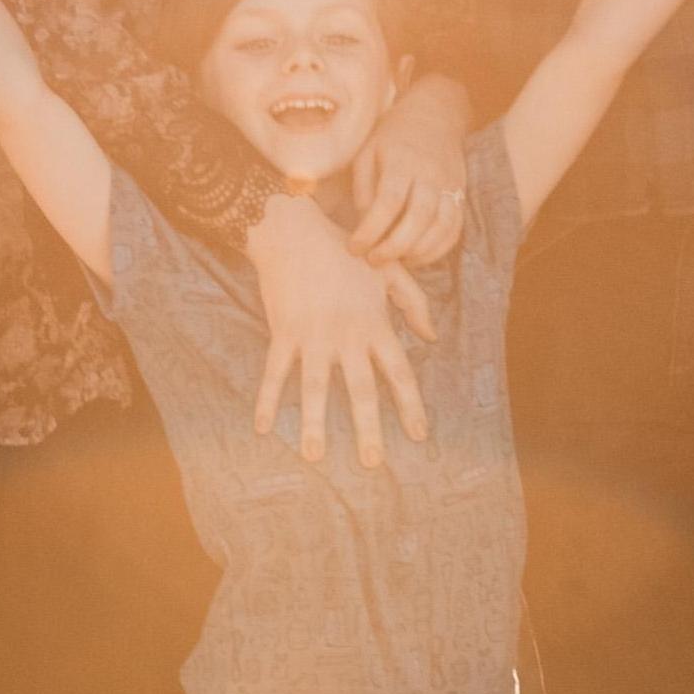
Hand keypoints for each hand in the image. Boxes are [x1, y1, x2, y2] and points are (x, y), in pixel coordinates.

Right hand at [248, 191, 433, 467]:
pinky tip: (262, 427)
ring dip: (314, 423)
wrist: (294, 229)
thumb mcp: (389, 271)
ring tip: (314, 456)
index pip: (398, 372)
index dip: (410, 405)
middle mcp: (346, 334)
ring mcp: (312, 335)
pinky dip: (267, 399)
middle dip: (367, 428)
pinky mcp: (283, 331)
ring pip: (315, 387)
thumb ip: (414, 304)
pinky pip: (275, 372)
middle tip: (372, 463)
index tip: (418, 435)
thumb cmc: (345, 249)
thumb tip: (431, 339)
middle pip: (360, 389)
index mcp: (374, 323)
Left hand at [349, 72, 475, 266]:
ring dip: (417, 252)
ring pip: (441, 227)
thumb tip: (363, 224)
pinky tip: (415, 256)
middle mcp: (431, 174)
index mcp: (403, 160)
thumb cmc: (392, 137)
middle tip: (373, 260)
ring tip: (394, 261)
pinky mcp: (460, 196)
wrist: (435, 116)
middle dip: (395, 246)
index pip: (389, 200)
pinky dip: (437, 250)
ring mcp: (450, 186)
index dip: (371, 229)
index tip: (354, 248)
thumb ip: (363, 187)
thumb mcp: (367, 152)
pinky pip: (454, 230)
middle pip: (419, 217)